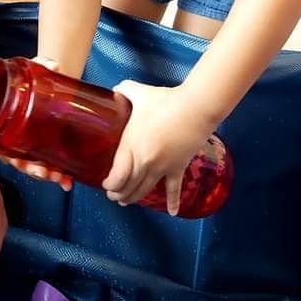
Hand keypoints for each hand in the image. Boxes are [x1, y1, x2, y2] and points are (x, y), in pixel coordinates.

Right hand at [0, 56, 72, 191]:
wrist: (50, 80)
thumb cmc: (34, 77)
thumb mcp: (35, 68)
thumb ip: (41, 63)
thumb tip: (54, 65)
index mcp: (5, 123)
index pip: (2, 145)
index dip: (10, 156)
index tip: (20, 161)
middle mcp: (17, 137)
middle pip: (21, 161)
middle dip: (33, 170)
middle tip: (45, 172)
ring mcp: (33, 143)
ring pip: (37, 166)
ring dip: (48, 175)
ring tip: (61, 178)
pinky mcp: (49, 146)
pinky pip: (52, 164)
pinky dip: (60, 175)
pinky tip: (68, 182)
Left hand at [104, 80, 217, 215]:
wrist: (194, 108)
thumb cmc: (165, 100)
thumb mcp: (139, 92)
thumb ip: (124, 90)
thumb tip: (115, 88)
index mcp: (131, 146)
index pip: (117, 176)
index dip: (110, 184)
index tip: (105, 184)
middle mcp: (145, 162)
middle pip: (128, 186)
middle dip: (118, 193)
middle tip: (113, 195)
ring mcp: (162, 167)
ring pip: (145, 190)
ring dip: (134, 198)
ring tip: (127, 202)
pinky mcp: (178, 167)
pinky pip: (174, 189)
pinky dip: (173, 202)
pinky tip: (172, 212)